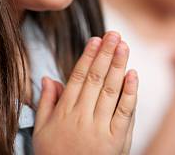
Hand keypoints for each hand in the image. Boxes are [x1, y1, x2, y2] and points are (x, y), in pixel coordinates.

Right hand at [33, 31, 138, 154]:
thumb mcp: (41, 132)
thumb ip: (46, 104)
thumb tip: (48, 77)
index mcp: (64, 113)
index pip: (78, 77)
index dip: (88, 56)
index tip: (95, 39)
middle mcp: (82, 117)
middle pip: (96, 79)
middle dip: (106, 54)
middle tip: (114, 34)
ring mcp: (99, 128)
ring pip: (110, 91)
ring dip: (118, 66)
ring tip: (123, 45)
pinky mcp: (116, 140)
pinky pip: (124, 112)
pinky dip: (130, 93)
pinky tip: (133, 75)